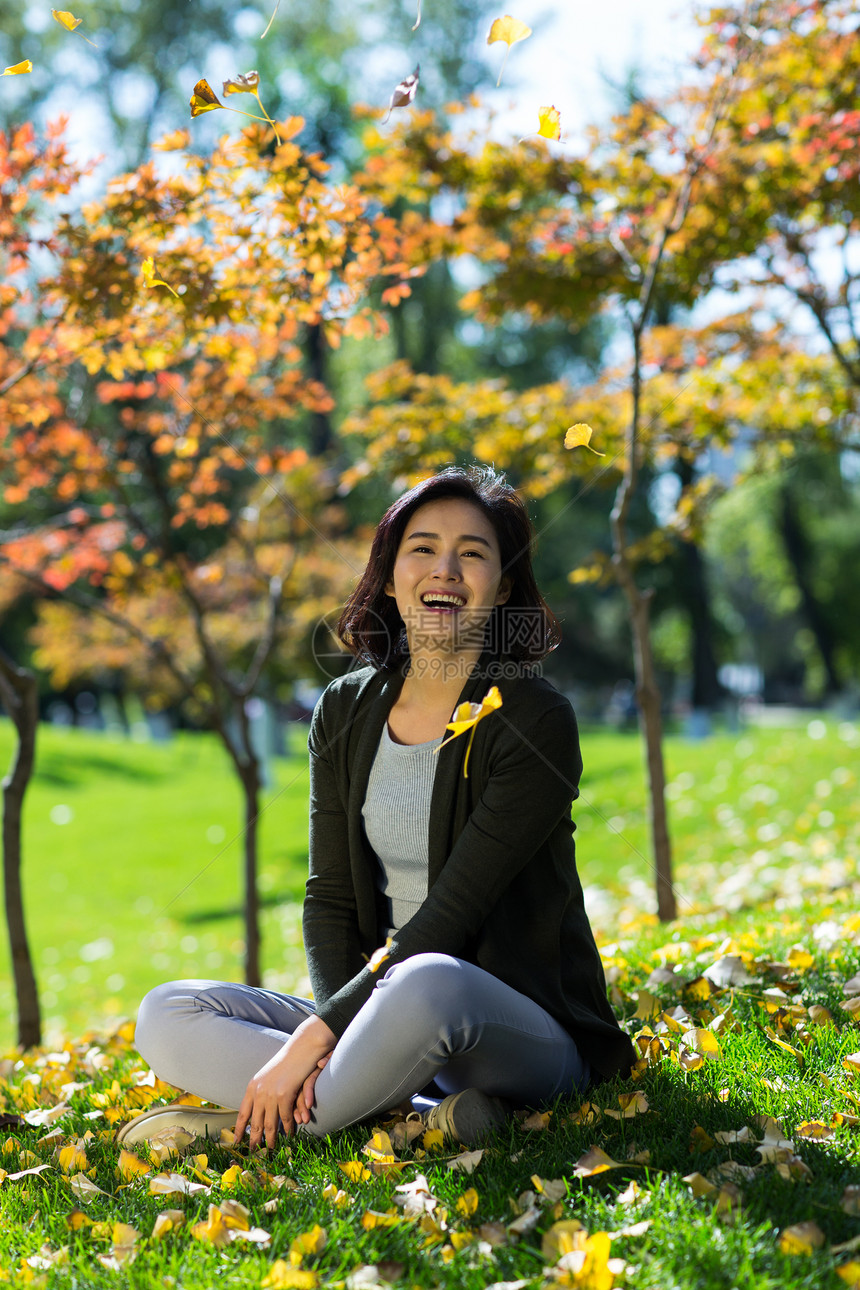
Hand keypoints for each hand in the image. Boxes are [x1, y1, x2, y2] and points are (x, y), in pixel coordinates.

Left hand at [235, 1016, 335, 1149]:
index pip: (243, 1113)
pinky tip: (288, 1136)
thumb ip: (263, 1091)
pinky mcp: (284, 1095)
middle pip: (255, 1122)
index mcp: (253, 1086)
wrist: (302, 1047)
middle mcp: (258, 1091)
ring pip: (269, 1124)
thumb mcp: (269, 1075)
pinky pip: (284, 1118)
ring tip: (270, 1150)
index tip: (237, 1141)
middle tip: (254, 1153)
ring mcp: (270, 1094)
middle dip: (254, 1140)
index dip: (240, 1129)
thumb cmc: (289, 1060)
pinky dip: (287, 1129)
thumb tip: (261, 1107)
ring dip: (270, 1139)